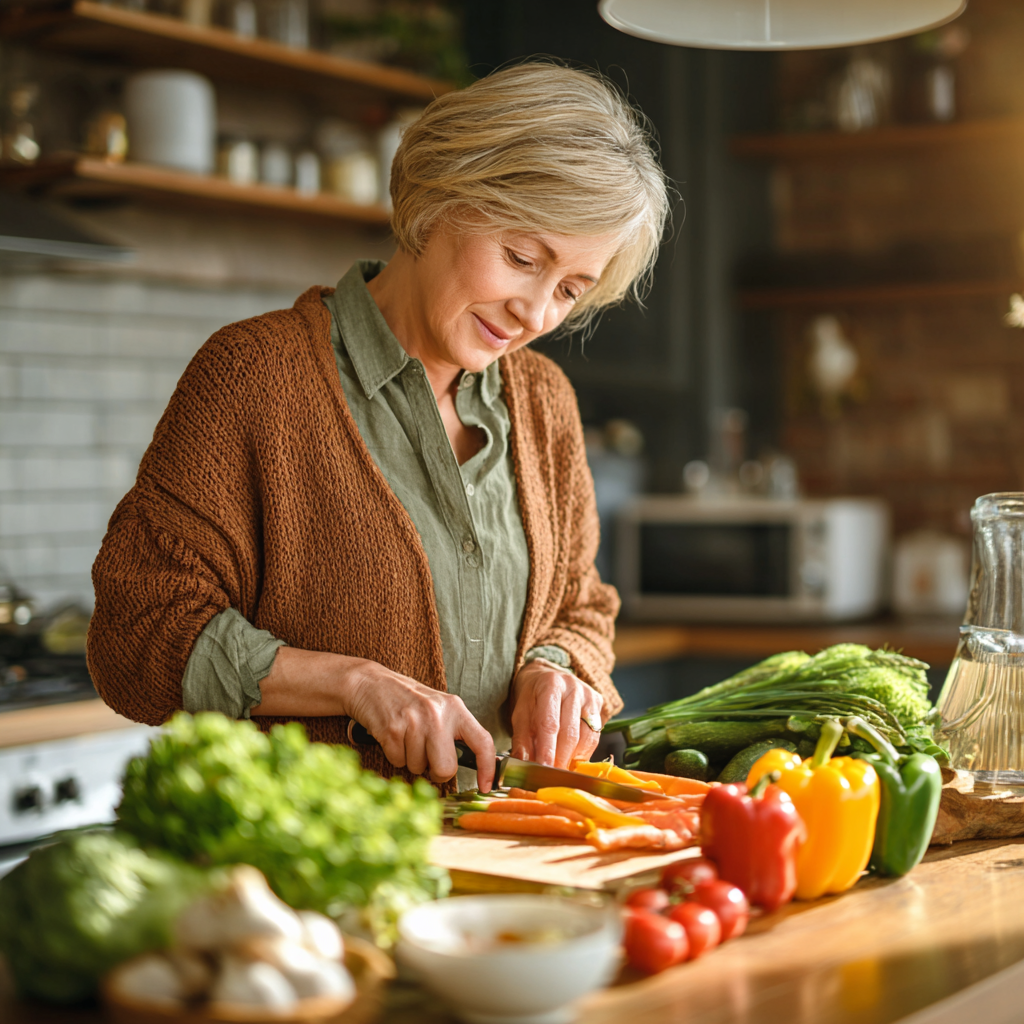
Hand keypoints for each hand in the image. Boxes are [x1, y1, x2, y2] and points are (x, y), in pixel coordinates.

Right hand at [344, 659, 496, 789]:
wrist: (371, 683)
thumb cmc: (408, 700)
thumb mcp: (439, 707)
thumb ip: (455, 732)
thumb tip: (474, 765)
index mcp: (455, 708)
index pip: (482, 741)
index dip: (488, 768)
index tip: (486, 786)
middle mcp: (437, 714)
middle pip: (446, 768)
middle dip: (436, 772)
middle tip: (427, 757)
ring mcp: (414, 721)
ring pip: (419, 768)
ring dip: (411, 760)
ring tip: (406, 737)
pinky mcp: (392, 729)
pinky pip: (398, 762)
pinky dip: (395, 755)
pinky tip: (393, 737)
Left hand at [509, 659, 603, 767]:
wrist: (547, 677)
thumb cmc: (533, 698)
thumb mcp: (520, 715)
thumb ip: (522, 741)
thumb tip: (522, 767)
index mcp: (550, 685)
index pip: (550, 723)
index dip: (547, 749)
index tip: (544, 769)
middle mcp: (573, 687)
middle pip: (570, 732)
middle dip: (560, 759)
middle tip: (551, 777)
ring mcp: (589, 695)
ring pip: (586, 737)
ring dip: (573, 759)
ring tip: (560, 770)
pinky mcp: (598, 704)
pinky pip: (594, 736)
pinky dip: (583, 753)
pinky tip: (572, 760)